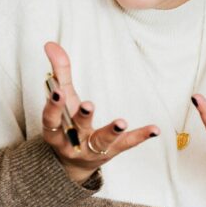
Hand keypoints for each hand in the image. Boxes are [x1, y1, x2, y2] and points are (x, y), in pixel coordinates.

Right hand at [42, 41, 159, 183]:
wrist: (73, 162)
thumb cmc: (67, 122)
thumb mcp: (63, 99)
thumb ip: (59, 72)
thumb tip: (51, 44)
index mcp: (55, 129)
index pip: (51, 118)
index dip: (53, 106)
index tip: (58, 91)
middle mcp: (72, 142)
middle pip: (77, 129)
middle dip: (83, 117)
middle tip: (89, 105)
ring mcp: (92, 149)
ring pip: (102, 141)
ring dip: (112, 131)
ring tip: (122, 121)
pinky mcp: (112, 152)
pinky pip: (127, 144)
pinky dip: (141, 136)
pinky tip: (154, 129)